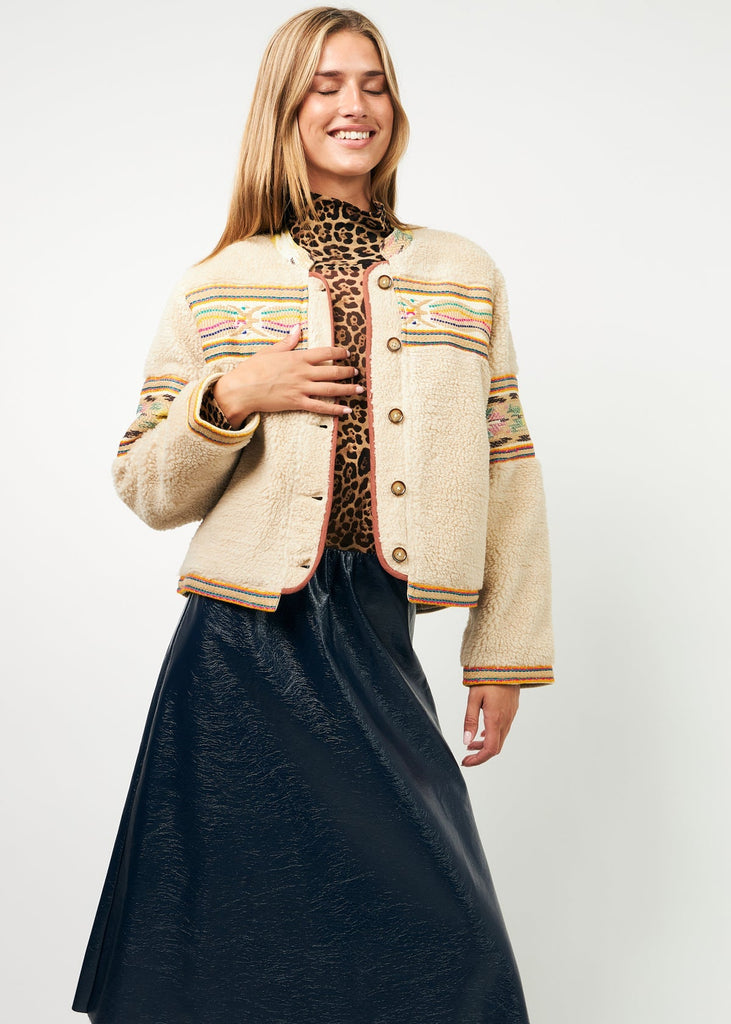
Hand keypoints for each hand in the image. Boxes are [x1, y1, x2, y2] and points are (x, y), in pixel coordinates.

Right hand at [212, 325, 362, 427]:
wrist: (242, 389)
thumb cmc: (253, 369)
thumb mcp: (270, 351)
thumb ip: (287, 342)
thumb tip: (298, 329)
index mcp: (298, 358)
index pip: (325, 353)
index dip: (339, 353)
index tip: (347, 353)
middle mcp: (303, 372)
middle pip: (332, 372)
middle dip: (347, 372)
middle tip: (356, 372)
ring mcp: (301, 388)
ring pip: (331, 389)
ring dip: (347, 389)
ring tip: (359, 389)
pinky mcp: (297, 403)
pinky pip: (320, 407)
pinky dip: (335, 409)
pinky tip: (347, 410)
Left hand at [461, 684, 519, 767]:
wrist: (508, 663)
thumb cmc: (488, 677)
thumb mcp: (474, 698)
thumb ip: (470, 720)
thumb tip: (466, 740)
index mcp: (496, 719)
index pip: (490, 749)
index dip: (478, 759)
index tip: (466, 762)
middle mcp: (506, 720)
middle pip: (496, 747)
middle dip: (480, 755)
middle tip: (466, 757)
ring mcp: (511, 716)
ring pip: (500, 739)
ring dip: (485, 745)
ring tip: (470, 743)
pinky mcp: (512, 710)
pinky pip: (503, 730)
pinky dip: (492, 736)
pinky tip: (482, 733)